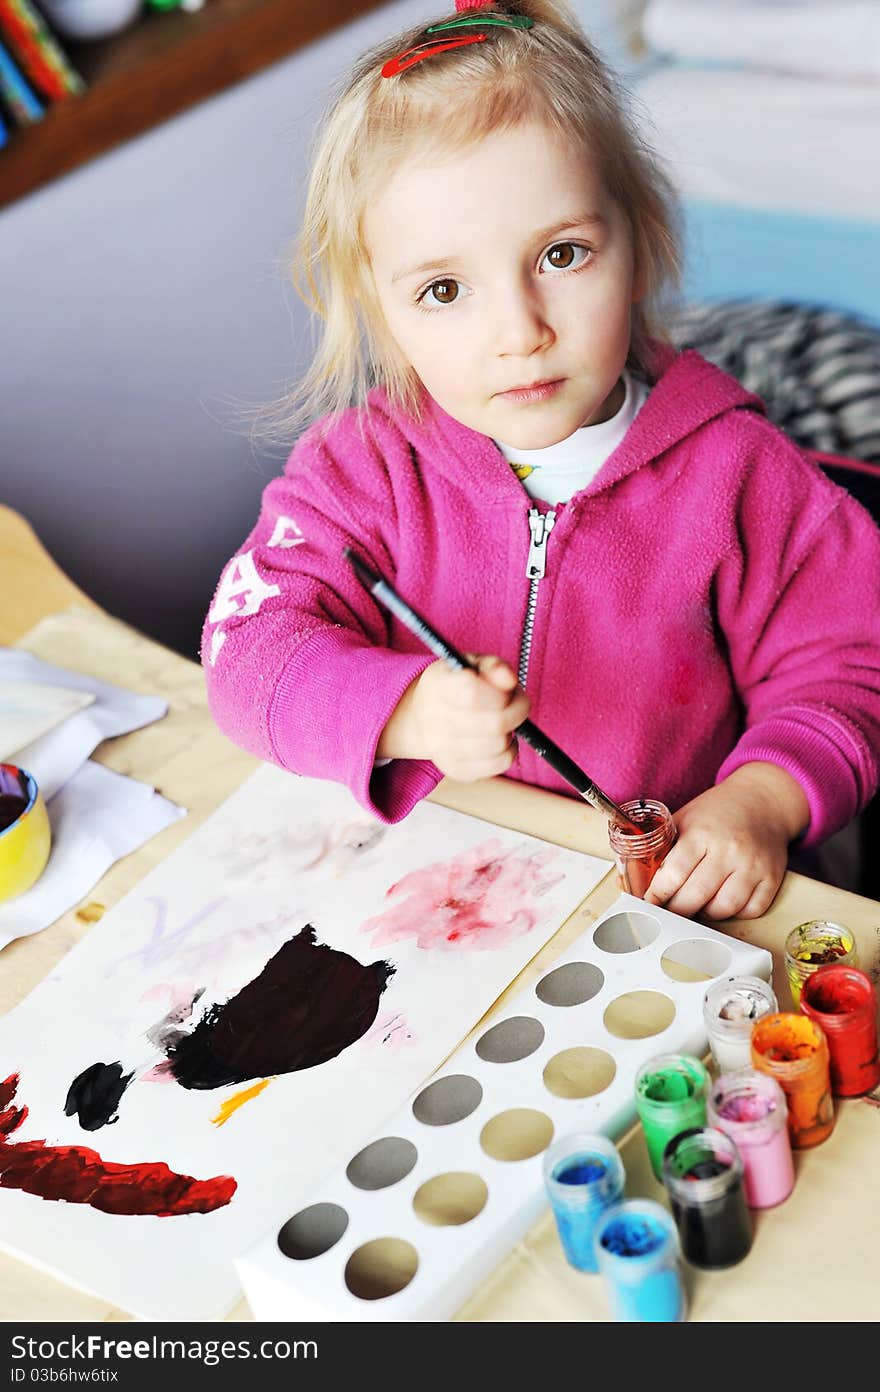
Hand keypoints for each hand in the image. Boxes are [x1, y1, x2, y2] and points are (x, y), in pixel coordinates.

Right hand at [377, 655, 529, 780]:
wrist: (424, 716)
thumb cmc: (456, 685)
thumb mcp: (472, 665)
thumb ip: (493, 667)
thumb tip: (509, 679)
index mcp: (437, 685)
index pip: (472, 693)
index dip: (500, 692)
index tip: (510, 687)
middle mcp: (433, 719)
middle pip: (494, 723)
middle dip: (518, 711)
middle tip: (519, 703)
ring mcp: (442, 749)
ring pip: (499, 745)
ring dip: (512, 731)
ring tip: (505, 720)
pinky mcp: (455, 769)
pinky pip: (498, 765)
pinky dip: (509, 751)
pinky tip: (501, 739)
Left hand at [643, 763, 809, 920]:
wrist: (762, 801)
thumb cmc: (716, 812)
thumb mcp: (683, 819)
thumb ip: (661, 848)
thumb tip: (629, 880)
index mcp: (701, 833)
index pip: (674, 874)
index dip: (657, 895)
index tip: (648, 904)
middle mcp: (729, 850)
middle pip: (696, 896)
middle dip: (676, 910)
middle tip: (668, 912)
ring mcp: (753, 865)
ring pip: (724, 908)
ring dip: (705, 914)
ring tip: (696, 905)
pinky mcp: (772, 877)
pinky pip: (751, 910)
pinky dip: (735, 913)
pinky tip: (724, 901)